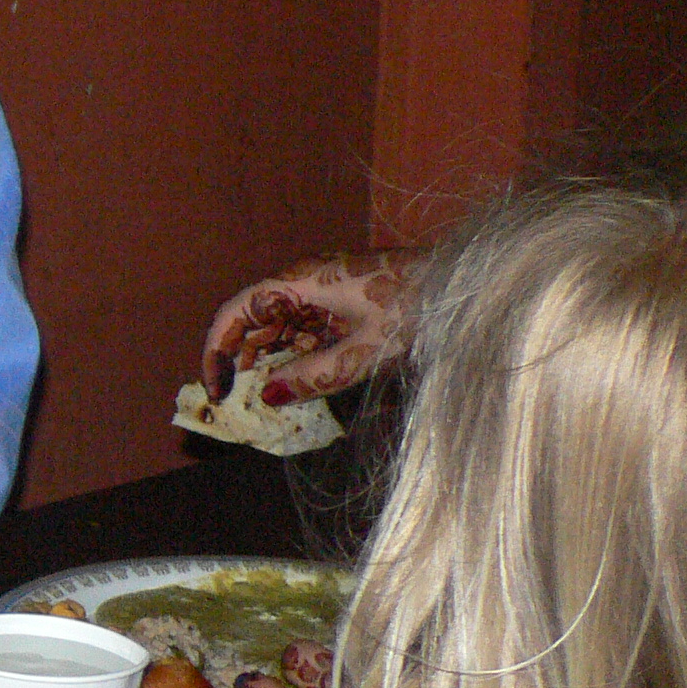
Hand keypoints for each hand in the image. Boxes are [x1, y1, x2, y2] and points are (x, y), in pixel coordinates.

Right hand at [199, 251, 413, 403]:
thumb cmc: (417, 309)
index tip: (218, 390)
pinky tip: (301, 387)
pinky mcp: (345, 307)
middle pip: (254, 322)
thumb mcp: (363, 352)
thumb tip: (267, 396)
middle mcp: (304, 284)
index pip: (236, 312)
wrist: (469, 287)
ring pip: (280, 330)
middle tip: (240, 405)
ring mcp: (325, 295)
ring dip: (271, 364)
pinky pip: (307, 334)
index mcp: (298, 282)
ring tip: (269, 402)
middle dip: (241, 362)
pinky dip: (298, 360)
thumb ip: (312, 376)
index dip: (218, 351)